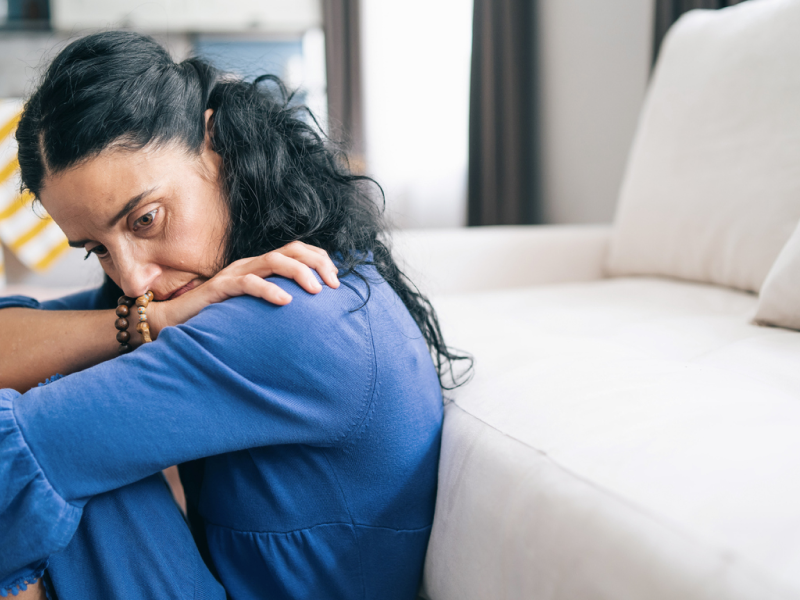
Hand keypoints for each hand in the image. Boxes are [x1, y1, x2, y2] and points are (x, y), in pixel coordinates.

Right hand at [148, 242, 338, 338]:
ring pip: (273, 261)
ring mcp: (235, 273)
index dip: (320, 260)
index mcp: (261, 267)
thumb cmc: (219, 317)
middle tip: (333, 285)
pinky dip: (269, 289)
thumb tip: (308, 313)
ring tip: (316, 291)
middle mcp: (250, 264)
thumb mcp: (255, 308)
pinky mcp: (221, 287)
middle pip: (291, 251)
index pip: (297, 251)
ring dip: (299, 273)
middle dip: (317, 263)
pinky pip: (248, 283)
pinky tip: (285, 301)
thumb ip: (276, 302)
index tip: (337, 280)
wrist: (176, 320)